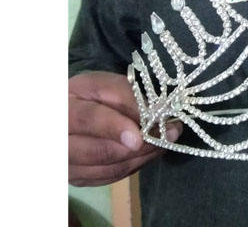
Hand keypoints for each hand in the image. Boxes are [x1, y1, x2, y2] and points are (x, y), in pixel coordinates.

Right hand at [69, 71, 181, 185]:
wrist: (63, 116)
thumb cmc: (86, 95)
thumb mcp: (102, 85)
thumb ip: (126, 95)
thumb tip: (157, 110)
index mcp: (62, 110)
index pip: (88, 119)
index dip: (115, 126)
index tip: (140, 134)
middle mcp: (59, 144)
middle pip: (101, 151)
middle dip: (140, 144)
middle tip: (171, 133)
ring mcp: (68, 167)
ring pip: (110, 168)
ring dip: (144, 155)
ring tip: (168, 139)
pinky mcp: (81, 179)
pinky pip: (112, 177)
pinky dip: (136, 164)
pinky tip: (152, 150)